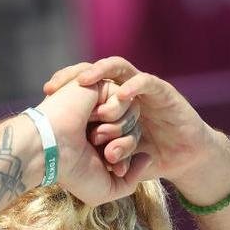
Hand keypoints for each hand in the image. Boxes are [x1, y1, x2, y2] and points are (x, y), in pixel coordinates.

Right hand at [34, 75, 152, 205]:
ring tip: (94, 134)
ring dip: (117, 130)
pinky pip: (126, 98)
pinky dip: (112, 112)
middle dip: (125, 146)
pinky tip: (92, 115)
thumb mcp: (106, 190)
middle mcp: (99, 124)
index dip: (126, 160)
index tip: (113, 169)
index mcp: (98, 144)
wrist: (51, 148)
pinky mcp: (99, 86)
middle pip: (135, 130)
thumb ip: (131, 180)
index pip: (130, 147)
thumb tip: (147, 157)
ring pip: (134, 114)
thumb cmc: (73, 171)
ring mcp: (99, 104)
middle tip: (106, 154)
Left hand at [42, 57, 218, 187]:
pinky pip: (145, 82)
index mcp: (110, 102)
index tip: (45, 92)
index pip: (83, 83)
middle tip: (57, 86)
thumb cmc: (148, 158)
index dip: (64, 84)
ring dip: (101, 75)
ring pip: (119, 69)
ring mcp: (144, 89)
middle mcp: (124, 90)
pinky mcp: (164, 92)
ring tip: (85, 84)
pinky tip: (120, 95)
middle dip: (74, 75)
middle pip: (96, 71)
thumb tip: (64, 156)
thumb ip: (95, 150)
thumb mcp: (114, 156)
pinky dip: (132, 87)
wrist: (184, 159)